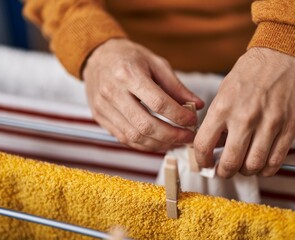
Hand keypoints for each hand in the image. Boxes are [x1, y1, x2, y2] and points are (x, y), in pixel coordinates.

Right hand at [83, 38, 203, 151]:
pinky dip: (145, 144)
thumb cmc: (129, 57)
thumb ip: (176, 86)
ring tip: (176, 141)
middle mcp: (112, 92)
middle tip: (188, 137)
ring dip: (159, 143)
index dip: (178, 115)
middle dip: (171, 135)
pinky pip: (125, 138)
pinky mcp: (100, 118)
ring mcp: (103, 107)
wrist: (97, 57)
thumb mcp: (156, 63)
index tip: (192, 121)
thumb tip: (197, 105)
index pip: (158, 103)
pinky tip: (159, 141)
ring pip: (134, 136)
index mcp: (128, 74)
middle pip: (145, 125)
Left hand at [194, 47, 294, 176]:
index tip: (205, 164)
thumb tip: (216, 144)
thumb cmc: (252, 72)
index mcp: (223, 107)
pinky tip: (262, 166)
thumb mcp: (225, 91)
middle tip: (224, 171)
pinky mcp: (289, 127)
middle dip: (224, 172)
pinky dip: (266, 169)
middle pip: (230, 162)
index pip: (203, 145)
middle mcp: (244, 118)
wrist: (284, 54)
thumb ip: (219, 118)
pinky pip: (276, 160)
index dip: (201, 160)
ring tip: (244, 167)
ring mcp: (268, 124)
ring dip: (246, 172)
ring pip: (253, 165)